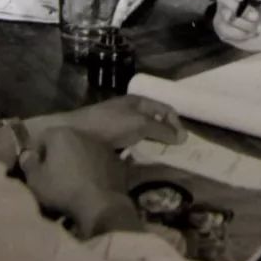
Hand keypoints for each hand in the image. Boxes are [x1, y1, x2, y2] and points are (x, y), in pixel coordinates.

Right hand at [19, 127, 140, 235]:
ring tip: (73, 183)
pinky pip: (99, 162)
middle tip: (53, 177)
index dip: (36, 154)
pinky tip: (90, 186)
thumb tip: (28, 154)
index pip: (42, 137)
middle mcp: (84, 133)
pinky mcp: (117, 160)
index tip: (35, 170)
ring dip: (77, 162)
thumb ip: (29, 164)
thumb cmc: (63, 190)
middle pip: (65, 142)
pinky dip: (94, 170)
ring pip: (83, 151)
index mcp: (62, 134)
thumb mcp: (36, 181)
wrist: (101, 205)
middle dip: (58, 156)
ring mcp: (103, 146)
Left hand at [29, 94, 186, 147]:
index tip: (182, 141)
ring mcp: (119, 124)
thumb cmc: (110, 124)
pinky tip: (140, 159)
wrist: (76, 133)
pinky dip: (139, 150)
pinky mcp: (110, 138)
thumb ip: (162, 129)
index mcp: (138, 101)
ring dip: (152, 143)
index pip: (165, 108)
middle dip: (165, 134)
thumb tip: (183, 137)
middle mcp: (130, 110)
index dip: (176, 122)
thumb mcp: (140, 124)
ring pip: (143, 133)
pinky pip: (131, 143)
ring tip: (159, 156)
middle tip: (174, 150)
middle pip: (155, 120)